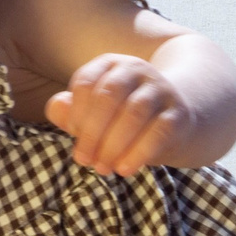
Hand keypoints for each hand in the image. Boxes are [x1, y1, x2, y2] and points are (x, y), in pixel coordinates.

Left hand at [45, 52, 187, 174]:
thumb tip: (56, 107)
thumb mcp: (94, 114)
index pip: (86, 83)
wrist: (173, 122)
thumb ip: (70, 112)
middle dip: (92, 133)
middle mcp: (136, 70)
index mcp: (110, 65)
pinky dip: (139, 153)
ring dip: (113, 145)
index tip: (75, 135)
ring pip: (134, 112)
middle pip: (109, 96)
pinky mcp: (179, 113)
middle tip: (85, 160)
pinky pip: (159, 131)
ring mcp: (160, 89)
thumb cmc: (121, 119)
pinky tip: (125, 169)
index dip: (77, 113)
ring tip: (103, 168)